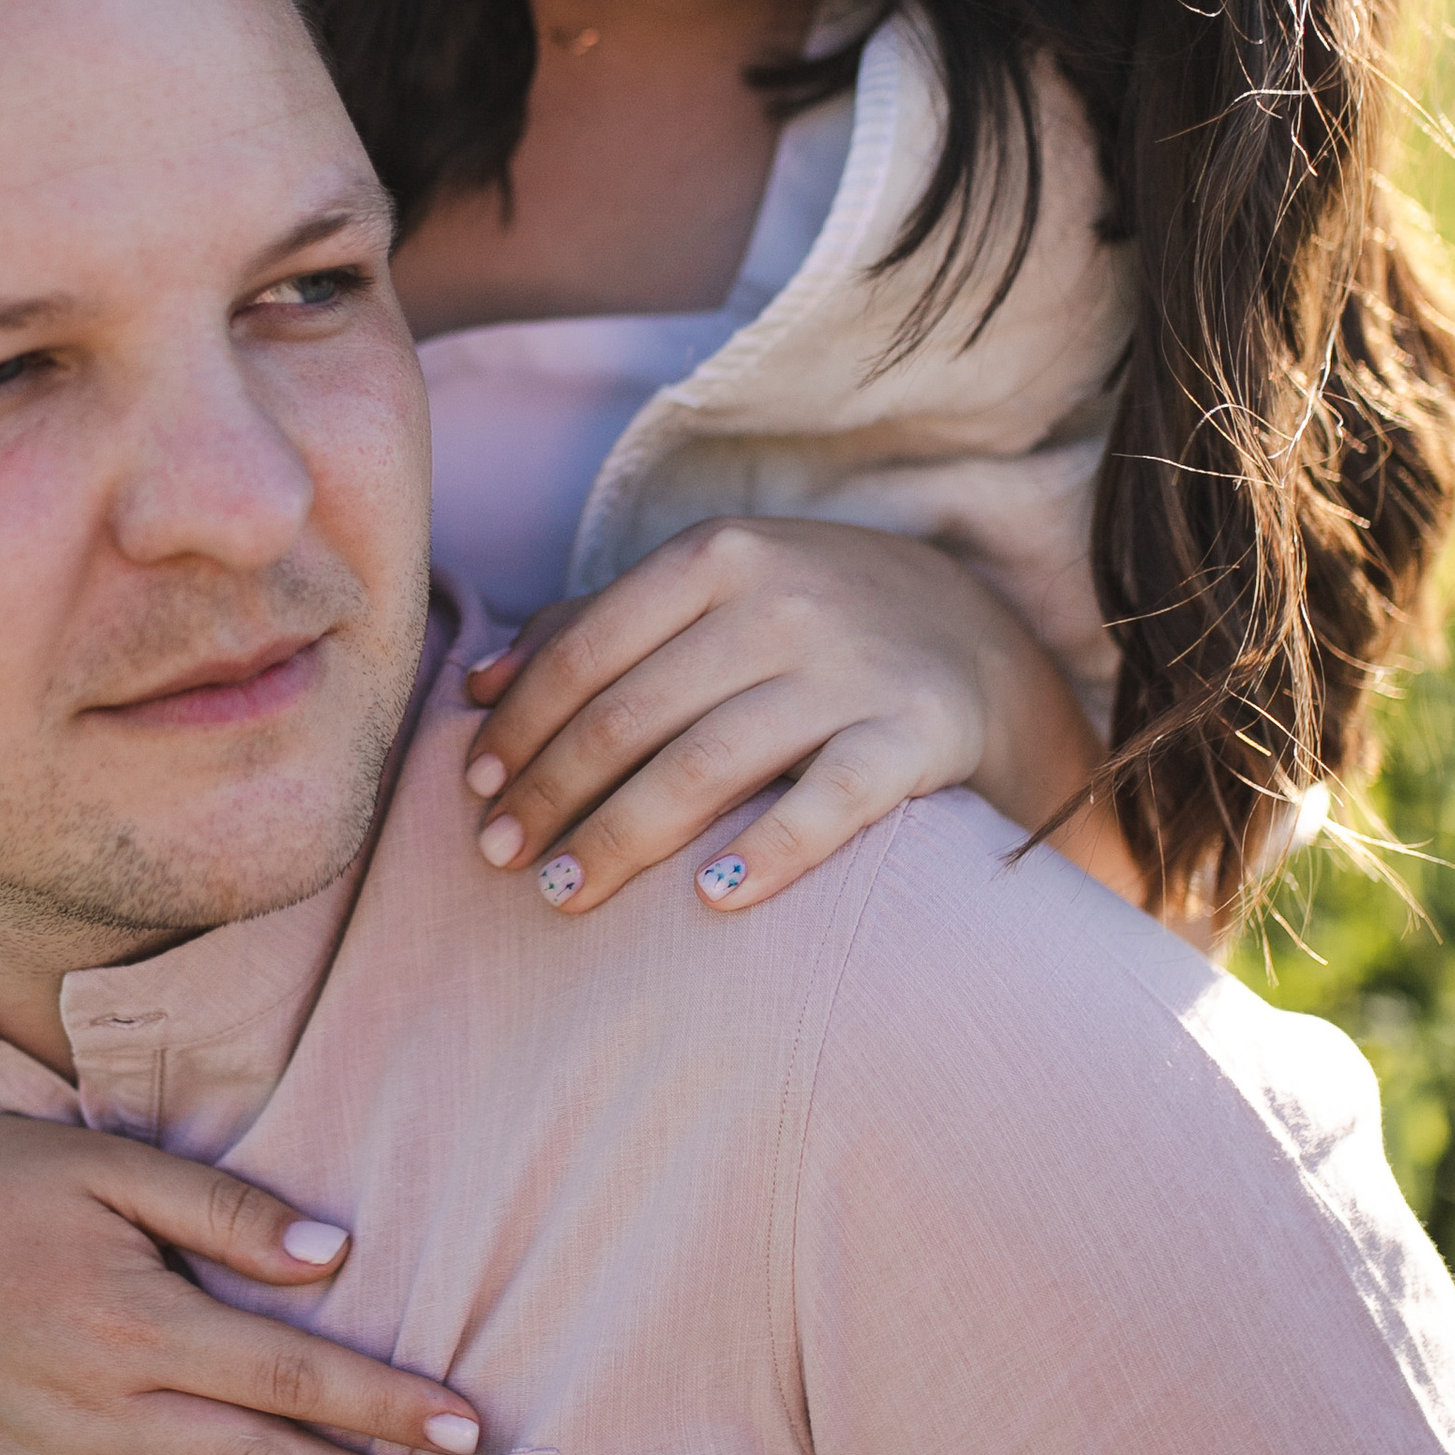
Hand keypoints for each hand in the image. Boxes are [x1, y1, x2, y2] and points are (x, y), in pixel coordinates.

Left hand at [459, 515, 1120, 919]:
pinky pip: (831, 801)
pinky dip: (772, 850)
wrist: (978, 638)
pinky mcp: (914, 735)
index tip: (475, 794)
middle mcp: (780, 602)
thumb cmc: (806, 628)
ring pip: (708, 762)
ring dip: (623, 837)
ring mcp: (850, 669)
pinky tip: (712, 897)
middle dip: (552, 793)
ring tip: (564, 895)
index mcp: (716, 557)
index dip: (521, 728)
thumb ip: (594, 628)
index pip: (587, 650)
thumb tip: (477, 690)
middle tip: (499, 860)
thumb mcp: (713, 595)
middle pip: (632, 712)